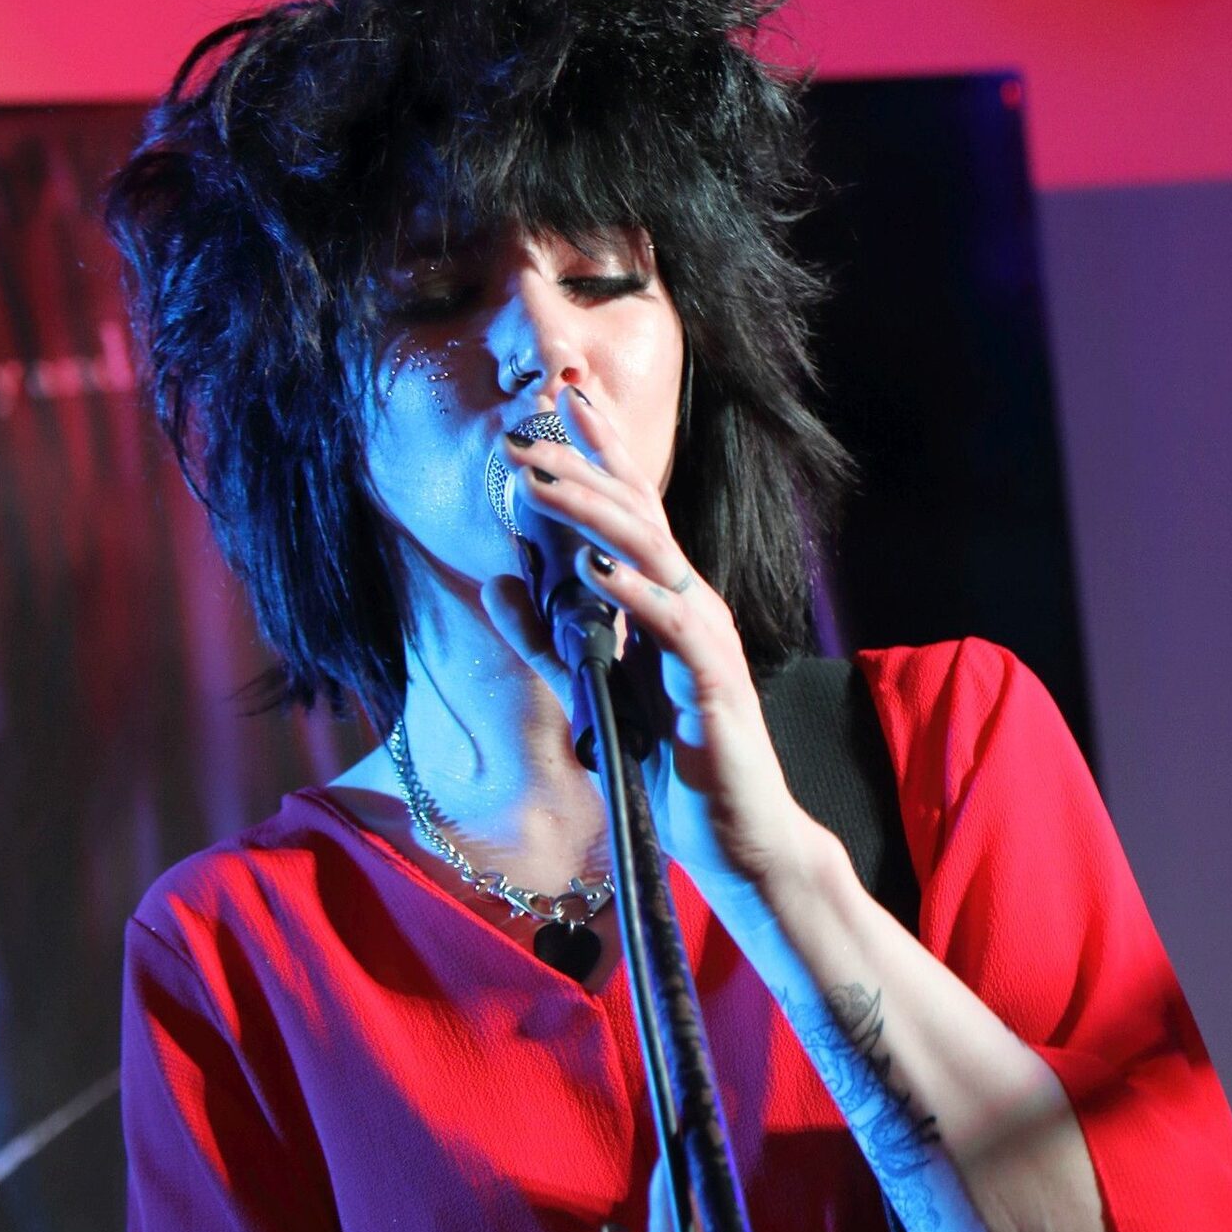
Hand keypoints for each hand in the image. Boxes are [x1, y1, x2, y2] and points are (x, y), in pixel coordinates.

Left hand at [482, 389, 814, 909]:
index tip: (563, 395)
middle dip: (583, 466)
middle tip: (525, 433)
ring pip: (652, 554)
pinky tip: (595, 567)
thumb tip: (497, 580)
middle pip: (638, 515)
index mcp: (666, 601)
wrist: (735, 836)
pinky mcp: (715, 682)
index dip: (601, 450)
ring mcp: (707, 639)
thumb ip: (547, 637)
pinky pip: (675, 625)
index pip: (631, 511)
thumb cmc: (674, 763)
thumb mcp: (593, 690)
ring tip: (541, 481)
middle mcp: (692, 604)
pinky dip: (635, 592)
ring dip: (594, 513)